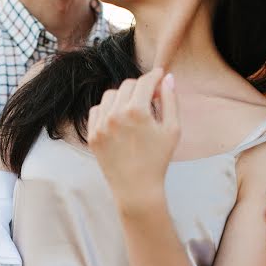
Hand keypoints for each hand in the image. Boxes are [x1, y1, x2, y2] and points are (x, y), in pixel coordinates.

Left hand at [87, 68, 179, 213]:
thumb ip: (170, 100)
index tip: (159, 76)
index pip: (145, 81)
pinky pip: (97, 110)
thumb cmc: (157, 160)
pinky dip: (107, 109)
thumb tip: (167, 78)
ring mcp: (100, 125)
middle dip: (140, 87)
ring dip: (123, 97)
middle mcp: (115, 114)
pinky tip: (118, 119)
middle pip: (128, 85)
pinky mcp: (92, 135)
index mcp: (137, 111)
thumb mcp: (172, 129)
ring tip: (134, 110)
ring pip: (110, 95)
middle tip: (150, 97)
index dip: (154, 76)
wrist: (136, 189)